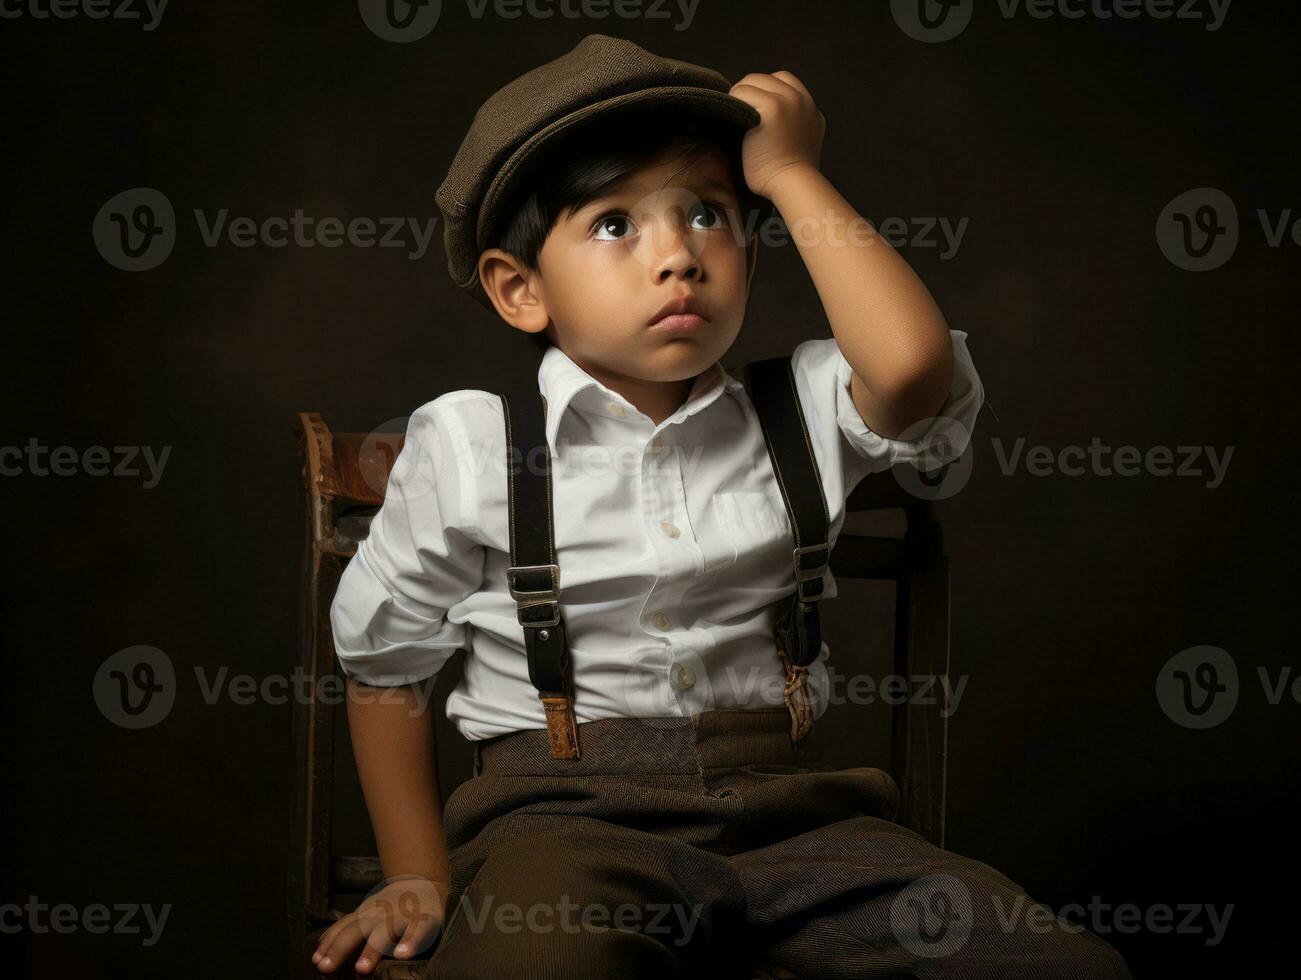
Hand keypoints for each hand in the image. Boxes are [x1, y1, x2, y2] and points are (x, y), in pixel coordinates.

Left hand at [312, 875, 445, 973]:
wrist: (424, 882)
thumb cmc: (392, 907)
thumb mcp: (367, 913)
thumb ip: (346, 930)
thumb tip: (318, 955)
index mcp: (365, 915)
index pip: (342, 928)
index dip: (328, 944)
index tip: (316, 962)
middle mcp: (380, 914)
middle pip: (356, 930)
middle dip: (340, 948)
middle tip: (327, 967)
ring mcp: (402, 916)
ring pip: (385, 931)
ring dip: (372, 949)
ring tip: (361, 968)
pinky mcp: (425, 919)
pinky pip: (418, 930)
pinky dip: (411, 942)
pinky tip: (403, 954)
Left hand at [728, 71, 824, 198]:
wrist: (792, 185)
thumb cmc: (787, 176)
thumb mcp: (799, 143)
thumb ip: (791, 125)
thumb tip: (765, 119)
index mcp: (811, 110)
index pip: (783, 81)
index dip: (764, 92)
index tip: (753, 111)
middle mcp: (802, 101)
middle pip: (766, 78)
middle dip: (749, 92)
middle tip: (738, 114)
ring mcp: (789, 101)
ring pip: (752, 81)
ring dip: (740, 96)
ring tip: (735, 117)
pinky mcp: (772, 108)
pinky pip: (743, 92)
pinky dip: (734, 102)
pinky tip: (733, 119)